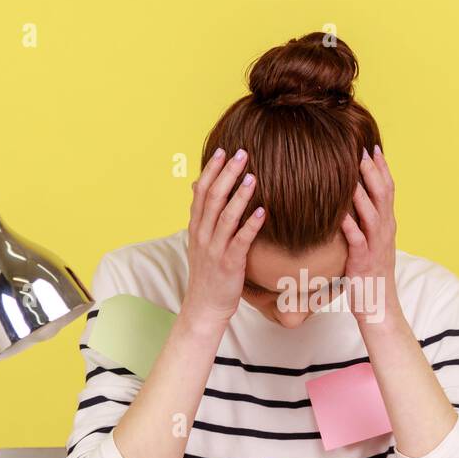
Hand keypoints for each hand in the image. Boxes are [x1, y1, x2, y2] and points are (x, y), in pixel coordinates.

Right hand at [181, 148, 265, 328]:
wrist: (204, 307)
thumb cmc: (208, 273)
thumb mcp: (200, 242)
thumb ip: (202, 215)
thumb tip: (198, 186)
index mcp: (196, 227)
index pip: (201, 192)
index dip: (211, 170)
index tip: (222, 150)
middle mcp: (202, 235)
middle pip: (213, 198)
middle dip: (226, 174)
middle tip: (241, 153)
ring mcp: (214, 249)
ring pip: (225, 217)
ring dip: (239, 195)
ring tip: (253, 176)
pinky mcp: (228, 264)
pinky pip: (240, 241)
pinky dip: (250, 225)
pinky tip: (262, 211)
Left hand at [342, 145, 399, 325]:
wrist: (379, 307)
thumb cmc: (371, 275)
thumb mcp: (372, 243)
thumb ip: (366, 222)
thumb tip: (354, 202)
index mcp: (387, 225)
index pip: (388, 190)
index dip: (381, 168)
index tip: (372, 147)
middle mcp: (385, 232)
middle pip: (382, 195)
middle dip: (373, 171)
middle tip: (362, 149)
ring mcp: (375, 246)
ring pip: (372, 213)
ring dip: (362, 192)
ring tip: (351, 172)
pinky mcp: (362, 261)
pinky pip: (357, 240)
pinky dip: (349, 225)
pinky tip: (339, 213)